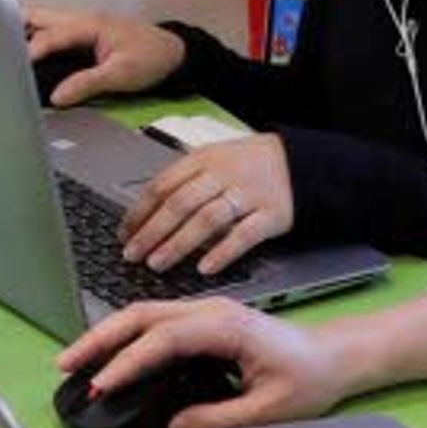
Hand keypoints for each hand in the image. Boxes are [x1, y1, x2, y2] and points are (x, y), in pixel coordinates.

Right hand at [24, 7, 183, 107]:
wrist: (173, 52)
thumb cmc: (151, 58)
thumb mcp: (122, 74)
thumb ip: (88, 83)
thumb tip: (58, 97)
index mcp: (88, 24)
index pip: (49, 35)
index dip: (29, 50)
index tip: (10, 66)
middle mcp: (79, 19)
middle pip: (36, 16)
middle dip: (12, 27)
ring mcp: (79, 24)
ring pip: (41, 21)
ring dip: (21, 31)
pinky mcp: (81, 33)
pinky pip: (49, 30)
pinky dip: (32, 37)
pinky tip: (21, 52)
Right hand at [56, 297, 363, 427]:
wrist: (333, 357)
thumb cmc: (308, 377)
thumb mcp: (269, 409)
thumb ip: (219, 419)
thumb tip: (173, 426)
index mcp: (226, 326)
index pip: (163, 337)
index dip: (128, 360)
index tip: (102, 384)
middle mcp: (209, 310)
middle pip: (140, 314)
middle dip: (99, 338)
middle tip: (65, 365)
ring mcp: (203, 312)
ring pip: (142, 314)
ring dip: (107, 336)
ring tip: (75, 362)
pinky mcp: (201, 323)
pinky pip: (153, 324)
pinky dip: (124, 338)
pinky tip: (108, 359)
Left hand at [121, 135, 296, 276]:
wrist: (302, 162)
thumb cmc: (250, 165)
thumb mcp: (214, 159)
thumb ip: (183, 180)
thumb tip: (142, 209)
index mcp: (204, 159)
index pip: (162, 185)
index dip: (139, 212)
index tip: (124, 235)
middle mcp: (224, 174)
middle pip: (179, 204)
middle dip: (151, 232)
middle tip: (132, 255)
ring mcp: (249, 194)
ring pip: (207, 220)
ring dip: (178, 244)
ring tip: (158, 264)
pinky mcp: (272, 214)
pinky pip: (244, 235)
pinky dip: (223, 252)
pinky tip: (205, 268)